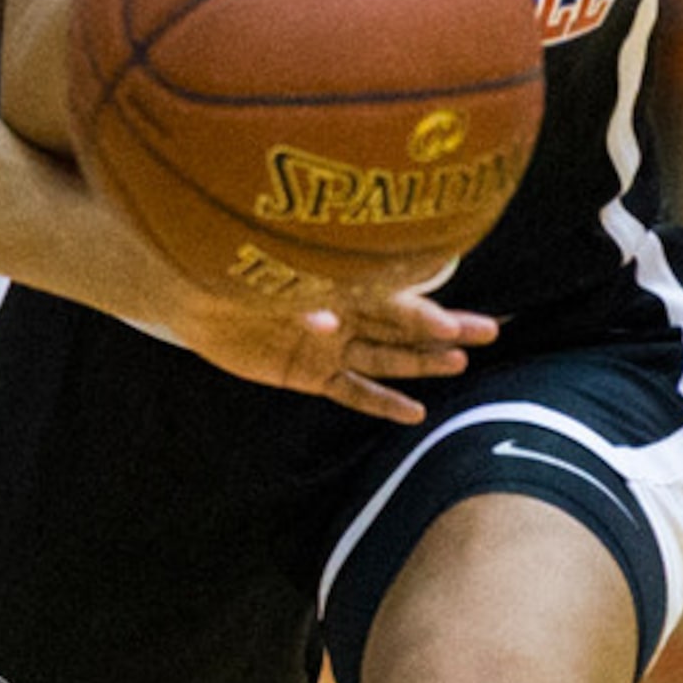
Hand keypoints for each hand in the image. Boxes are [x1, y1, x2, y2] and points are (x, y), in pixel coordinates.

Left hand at [145, 271, 498, 421]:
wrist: (192, 291)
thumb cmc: (234, 267)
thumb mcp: (269, 274)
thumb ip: (299, 298)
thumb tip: (323, 322)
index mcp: (337, 279)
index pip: (391, 296)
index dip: (422, 313)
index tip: (455, 326)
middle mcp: (341, 310)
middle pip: (402, 324)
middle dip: (444, 330)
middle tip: (490, 333)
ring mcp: (328, 344)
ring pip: (386, 357)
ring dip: (421, 363)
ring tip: (459, 366)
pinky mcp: (308, 373)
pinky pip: (352, 392)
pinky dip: (380, 404)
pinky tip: (414, 415)